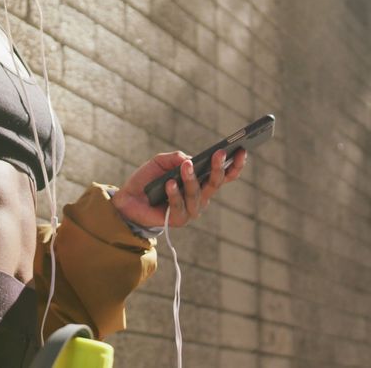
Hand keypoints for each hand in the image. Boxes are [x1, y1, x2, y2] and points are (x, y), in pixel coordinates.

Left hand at [111, 149, 247, 227]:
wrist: (128, 199)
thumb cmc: (149, 179)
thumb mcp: (161, 162)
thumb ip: (175, 157)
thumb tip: (189, 159)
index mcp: (202, 182)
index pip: (224, 175)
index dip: (235, 164)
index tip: (242, 150)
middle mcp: (201, 197)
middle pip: (215, 183)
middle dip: (219, 168)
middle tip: (219, 153)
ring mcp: (191, 210)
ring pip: (196, 194)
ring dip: (191, 179)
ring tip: (186, 165)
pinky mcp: (177, 220)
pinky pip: (178, 205)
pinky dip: (174, 193)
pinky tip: (170, 183)